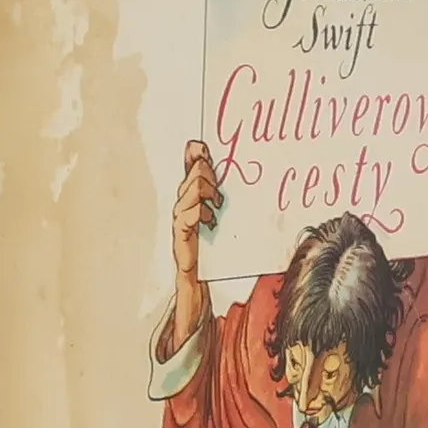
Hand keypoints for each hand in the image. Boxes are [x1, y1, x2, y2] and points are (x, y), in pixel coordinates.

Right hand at [172, 141, 222, 282]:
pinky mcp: (180, 237)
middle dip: (205, 174)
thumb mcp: (224, 220)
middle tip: (218, 186)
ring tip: (216, 202)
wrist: (199, 280)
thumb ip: (227, 202)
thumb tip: (248, 181)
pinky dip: (197, 214)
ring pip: (188, 193)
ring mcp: (180, 221)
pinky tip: (208, 219)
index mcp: (193, 198)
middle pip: (191, 177)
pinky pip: (185, 218)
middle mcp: (184, 206)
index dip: (194, 154)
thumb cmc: (212, 251)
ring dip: (205, 191)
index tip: (203, 146)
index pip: (190, 168)